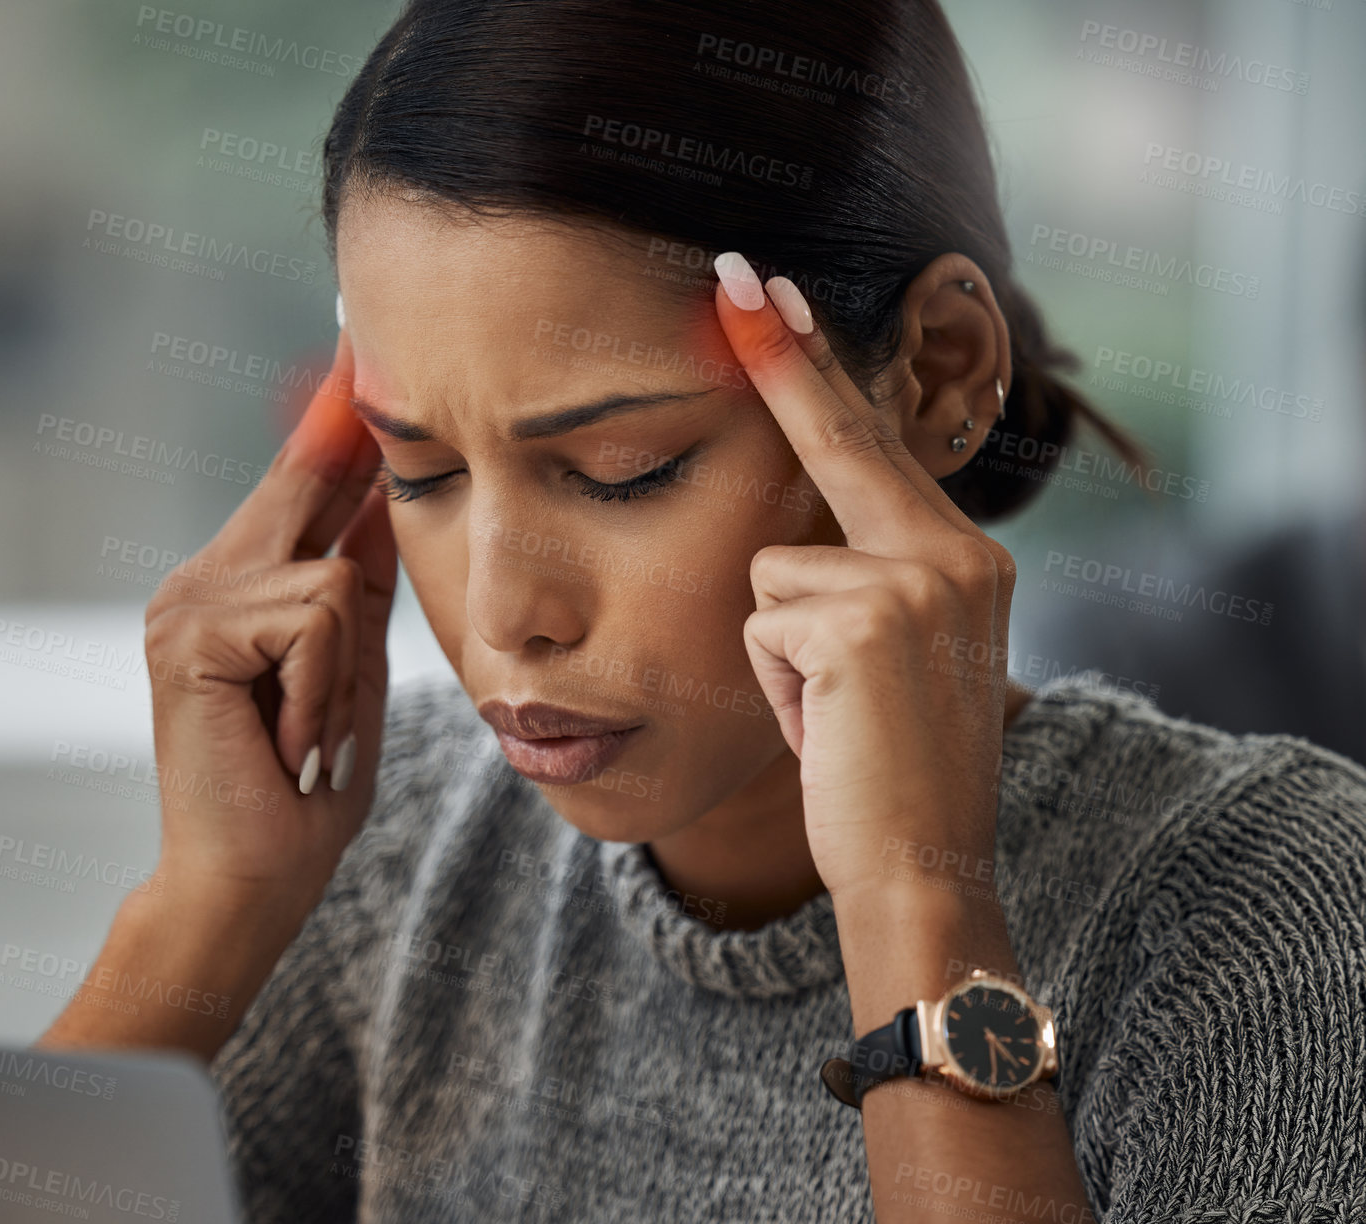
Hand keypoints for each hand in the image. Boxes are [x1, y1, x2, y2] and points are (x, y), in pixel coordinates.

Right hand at [141, 322, 398, 907]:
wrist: (250, 880)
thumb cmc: (301, 790)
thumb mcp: (348, 673)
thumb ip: (356, 591)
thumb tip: (383, 502)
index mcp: (233, 592)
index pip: (295, 491)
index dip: (331, 425)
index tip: (358, 350)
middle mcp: (199, 584)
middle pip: (301, 488)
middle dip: (341, 435)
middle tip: (364, 336)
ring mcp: (188, 604)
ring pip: (328, 576)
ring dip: (342, 670)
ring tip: (305, 731)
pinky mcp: (195, 634)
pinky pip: (316, 618)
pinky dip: (326, 689)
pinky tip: (289, 739)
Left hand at [711, 256, 1016, 911]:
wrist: (921, 868)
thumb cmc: (886, 771)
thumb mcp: (893, 660)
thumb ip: (864, 580)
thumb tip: (789, 527)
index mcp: (965, 558)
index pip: (874, 446)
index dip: (818, 371)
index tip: (773, 298)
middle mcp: (956, 555)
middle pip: (837, 444)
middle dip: (782, 359)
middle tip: (736, 267)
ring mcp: (917, 582)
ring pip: (770, 570)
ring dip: (775, 649)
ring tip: (828, 713)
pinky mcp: (864, 622)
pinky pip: (760, 624)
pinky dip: (771, 685)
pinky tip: (822, 727)